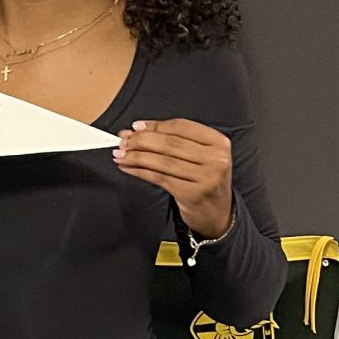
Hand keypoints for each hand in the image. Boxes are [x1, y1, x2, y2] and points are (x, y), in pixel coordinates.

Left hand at [113, 117, 233, 239]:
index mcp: (218, 142)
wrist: (218, 213)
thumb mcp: (201, 156)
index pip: (182, 127)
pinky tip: (128, 168)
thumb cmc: (204, 180)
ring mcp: (205, 177)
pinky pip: (160, 178)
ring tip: (120, 154)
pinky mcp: (192, 194)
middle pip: (170, 143)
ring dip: (137, 156)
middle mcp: (216, 159)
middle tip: (123, 141)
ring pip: (163, 161)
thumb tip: (138, 130)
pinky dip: (140, 171)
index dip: (156, 126)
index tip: (136, 127)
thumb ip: (175, 140)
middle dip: (142, 141)